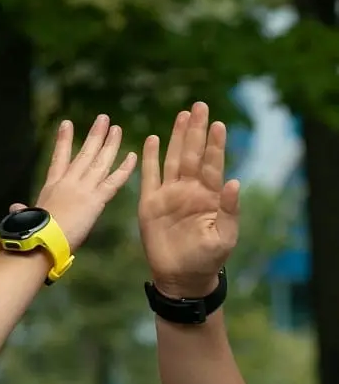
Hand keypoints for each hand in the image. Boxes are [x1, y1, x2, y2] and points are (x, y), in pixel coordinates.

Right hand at [10, 115, 136, 251]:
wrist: (42, 240)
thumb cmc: (32, 232)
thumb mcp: (28, 217)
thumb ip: (24, 210)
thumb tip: (14, 208)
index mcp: (52, 185)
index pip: (60, 158)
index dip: (64, 140)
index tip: (67, 123)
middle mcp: (69, 181)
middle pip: (85, 153)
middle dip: (95, 135)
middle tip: (103, 119)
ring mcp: (84, 188)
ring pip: (100, 162)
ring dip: (110, 144)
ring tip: (117, 128)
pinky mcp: (96, 200)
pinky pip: (114, 181)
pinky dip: (124, 169)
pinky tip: (132, 156)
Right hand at [139, 102, 239, 297]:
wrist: (181, 277)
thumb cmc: (207, 259)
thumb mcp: (224, 238)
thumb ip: (230, 210)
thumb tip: (235, 182)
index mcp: (209, 197)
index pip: (213, 165)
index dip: (215, 145)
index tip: (219, 124)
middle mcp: (190, 190)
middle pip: (192, 154)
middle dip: (196, 130)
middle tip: (200, 106)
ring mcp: (170, 195)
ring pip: (172, 159)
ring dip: (176, 138)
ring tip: (182, 115)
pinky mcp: (150, 204)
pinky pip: (149, 177)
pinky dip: (150, 159)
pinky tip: (152, 140)